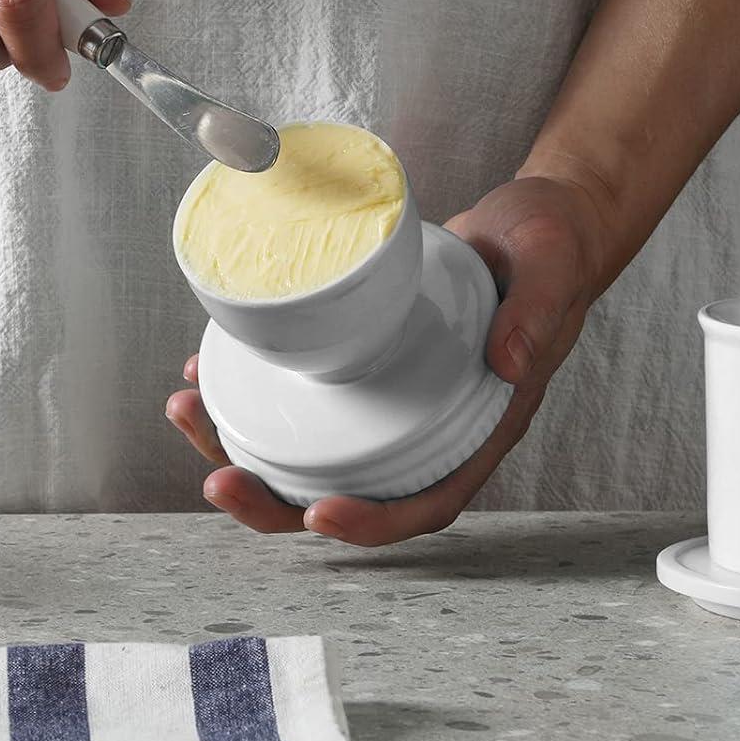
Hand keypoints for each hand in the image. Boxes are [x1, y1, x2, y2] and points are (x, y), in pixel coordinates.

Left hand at [165, 171, 613, 544]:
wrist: (534, 217)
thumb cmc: (552, 247)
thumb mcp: (551, 269)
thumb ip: (536, 314)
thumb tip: (507, 363)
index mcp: (480, 423)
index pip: (427, 500)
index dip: (372, 523)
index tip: (318, 515)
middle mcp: (428, 423)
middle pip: (346, 489)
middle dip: (273, 498)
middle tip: (218, 478)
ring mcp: (391, 395)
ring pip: (309, 448)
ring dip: (242, 445)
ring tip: (187, 410)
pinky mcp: (363, 359)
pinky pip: (302, 392)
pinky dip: (249, 388)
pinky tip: (210, 366)